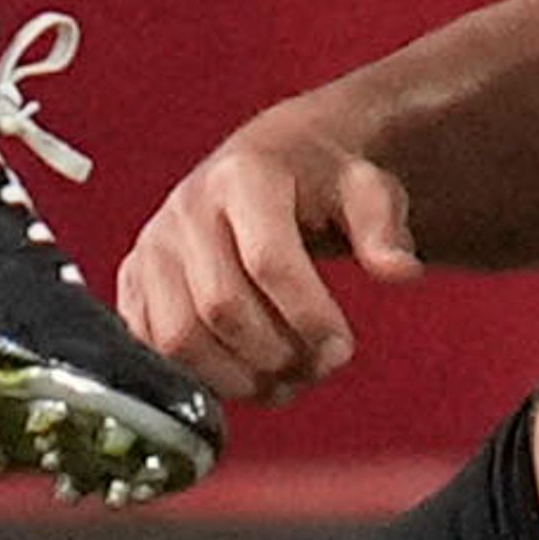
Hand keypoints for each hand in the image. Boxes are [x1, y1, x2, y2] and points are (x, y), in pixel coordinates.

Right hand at [117, 113, 422, 403]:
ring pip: (177, 338)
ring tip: (281, 380)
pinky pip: (148, 345)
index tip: (343, 349)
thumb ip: (383, 228)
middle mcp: (188, 205)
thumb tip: (401, 272)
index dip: (309, 318)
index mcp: (245, 175)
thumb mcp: (366, 189)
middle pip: (221, 308)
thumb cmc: (322, 179)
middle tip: (315, 368)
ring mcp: (155, 242)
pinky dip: (194, 375)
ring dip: (234, 379)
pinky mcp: (136, 276)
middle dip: (275, 355)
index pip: (269, 261)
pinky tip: (240, 372)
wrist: (271, 159)